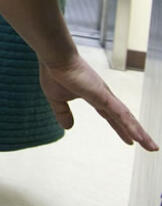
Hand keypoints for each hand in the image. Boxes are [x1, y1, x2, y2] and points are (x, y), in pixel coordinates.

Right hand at [38, 56, 157, 149]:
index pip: (111, 116)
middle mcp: (104, 96)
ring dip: (140, 133)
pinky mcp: (103, 96)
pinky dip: (130, 126)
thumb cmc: (55, 73)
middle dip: (136, 132)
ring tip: (151, 147)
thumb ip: (63, 113)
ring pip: (126, 118)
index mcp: (94, 96)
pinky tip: (138, 137)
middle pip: (124, 118)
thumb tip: (68, 128)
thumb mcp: (57, 99)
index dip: (121, 128)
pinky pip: (120, 114)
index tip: (130, 139)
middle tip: (149, 146)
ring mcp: (105, 96)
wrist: (55, 58)